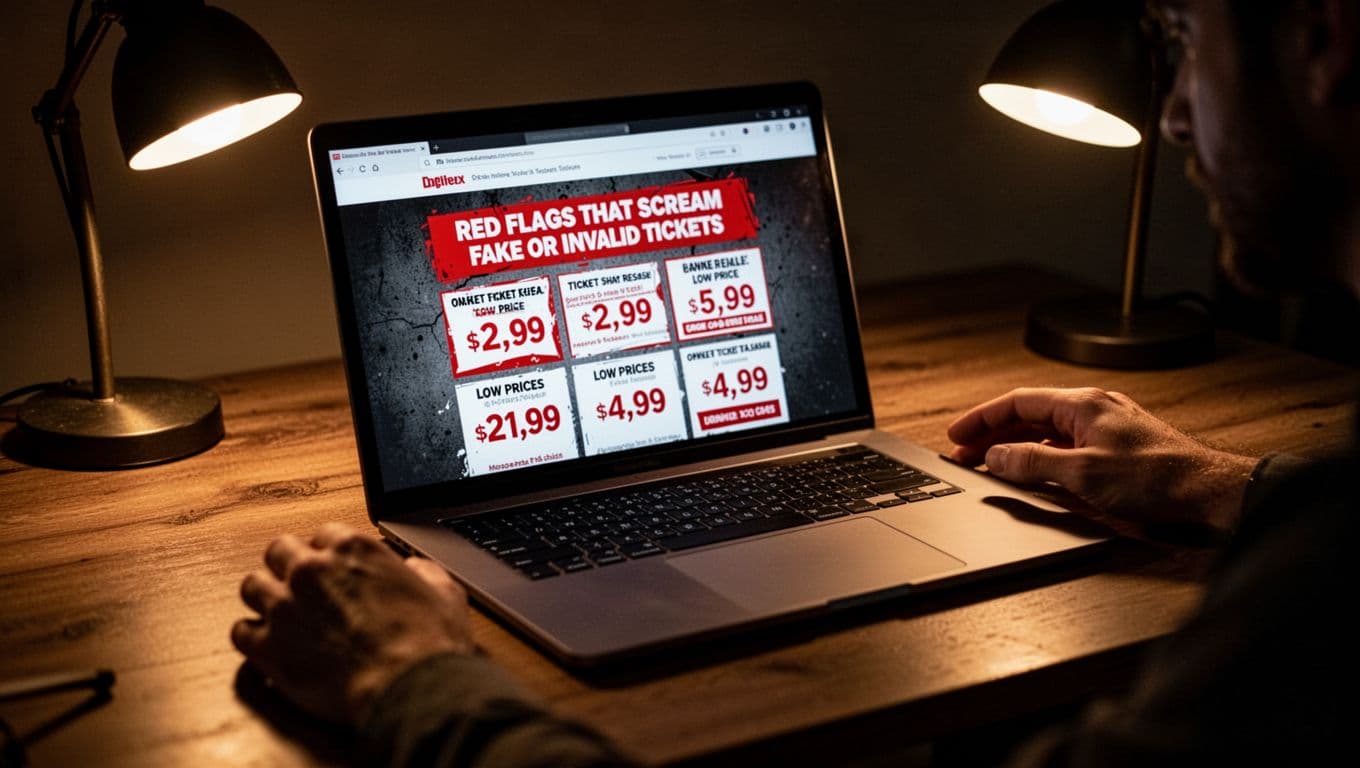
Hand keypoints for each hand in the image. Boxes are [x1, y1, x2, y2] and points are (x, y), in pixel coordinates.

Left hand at [232, 523, 473, 724]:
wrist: (409, 685)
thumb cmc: (428, 640)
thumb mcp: (443, 590)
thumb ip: (422, 571)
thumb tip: (415, 571)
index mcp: (352, 549)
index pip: (323, 533)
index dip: (328, 552)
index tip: (333, 568)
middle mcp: (311, 570)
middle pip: (278, 550)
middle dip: (288, 565)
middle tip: (302, 586)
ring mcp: (285, 608)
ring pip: (251, 586)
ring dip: (265, 597)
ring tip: (280, 613)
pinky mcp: (269, 648)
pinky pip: (240, 631)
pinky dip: (252, 637)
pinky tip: (267, 644)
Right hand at [947, 387, 1256, 530]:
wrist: (1206, 491)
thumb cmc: (1155, 477)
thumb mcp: (1082, 472)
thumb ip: (1033, 462)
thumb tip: (996, 456)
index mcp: (1082, 404)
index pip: (1018, 403)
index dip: (982, 419)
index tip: (957, 435)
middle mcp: (1092, 409)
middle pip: (1029, 416)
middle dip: (992, 435)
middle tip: (964, 454)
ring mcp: (1105, 428)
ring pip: (1046, 431)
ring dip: (1014, 446)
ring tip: (988, 464)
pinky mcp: (1114, 449)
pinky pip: (1064, 445)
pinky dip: (1039, 455)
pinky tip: (1030, 471)